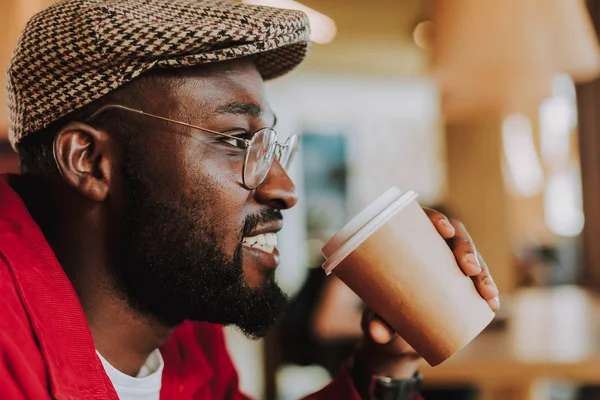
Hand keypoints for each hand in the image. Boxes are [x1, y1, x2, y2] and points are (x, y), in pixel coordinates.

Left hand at [354, 208, 498, 378]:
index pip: (423, 219)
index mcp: (408, 239)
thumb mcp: (377, 314)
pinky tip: (493, 304)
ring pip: (472, 259)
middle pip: (454, 237)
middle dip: (467, 249)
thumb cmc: (382, 311)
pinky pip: (479, 282)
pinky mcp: (461, 283)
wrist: (395, 333)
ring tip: (487, 292)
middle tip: (470, 268)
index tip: (445, 231)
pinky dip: (488, 291)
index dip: (437, 219)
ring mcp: (449, 264)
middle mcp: (432, 247)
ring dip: (484, 272)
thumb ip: (376, 321)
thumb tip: (376, 333)